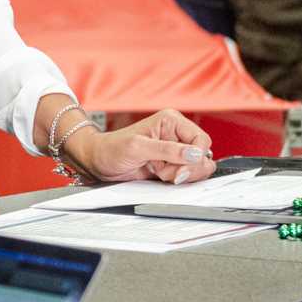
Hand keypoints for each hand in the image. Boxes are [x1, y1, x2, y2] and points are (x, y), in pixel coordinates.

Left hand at [73, 109, 215, 184]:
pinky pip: (186, 175)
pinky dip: (177, 180)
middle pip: (203, 155)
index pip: (201, 140)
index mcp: (172, 121)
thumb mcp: (138, 147)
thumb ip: (168, 151)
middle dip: (188, 168)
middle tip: (167, 174)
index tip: (180, 169)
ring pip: (197, 167)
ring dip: (181, 175)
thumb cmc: (112, 148)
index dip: (196, 157)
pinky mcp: (170, 165)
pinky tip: (160, 176)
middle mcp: (176, 135)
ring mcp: (174, 151)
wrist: (98, 162)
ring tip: (160, 173)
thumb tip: (195, 153)